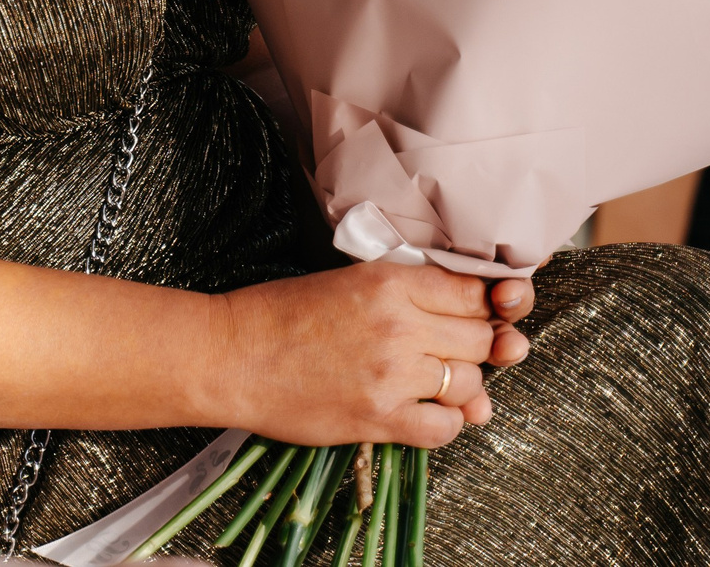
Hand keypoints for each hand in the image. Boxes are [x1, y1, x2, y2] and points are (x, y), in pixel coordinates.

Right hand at [216, 263, 521, 448]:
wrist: (229, 356)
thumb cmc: (279, 315)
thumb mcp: (347, 282)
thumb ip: (407, 297)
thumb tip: (470, 330)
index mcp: (389, 282)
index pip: (475, 293)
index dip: (480, 309)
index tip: (470, 319)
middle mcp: (398, 325)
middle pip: (480, 340)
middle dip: (469, 349)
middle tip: (439, 354)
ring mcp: (391, 373)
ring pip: (470, 385)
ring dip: (456, 389)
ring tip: (419, 383)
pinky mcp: (379, 417)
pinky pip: (446, 428)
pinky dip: (441, 424)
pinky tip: (415, 412)